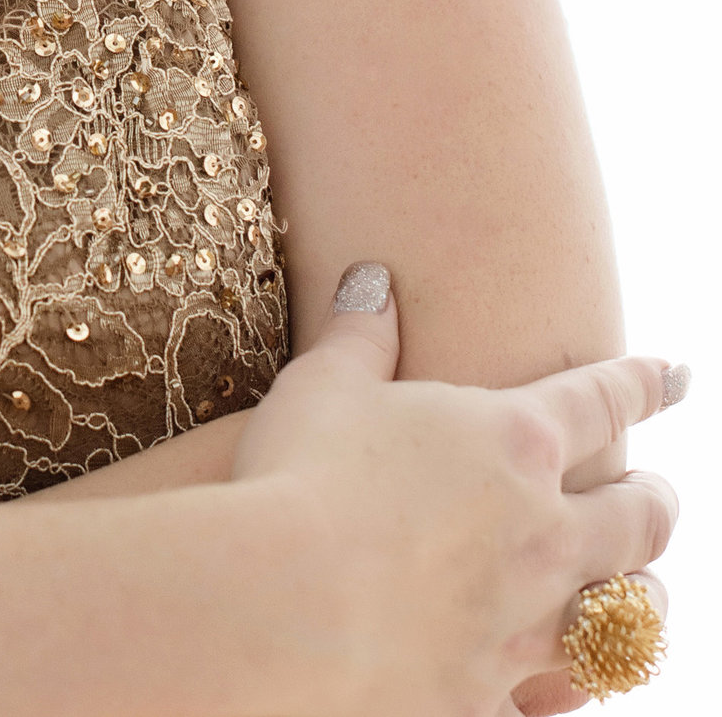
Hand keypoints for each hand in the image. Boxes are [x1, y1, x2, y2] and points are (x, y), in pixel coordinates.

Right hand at [228, 264, 680, 716]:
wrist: (282, 611)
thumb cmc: (300, 478)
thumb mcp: (323, 387)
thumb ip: (360, 334)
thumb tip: (374, 279)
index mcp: (511, 441)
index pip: (599, 402)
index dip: (641, 384)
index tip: (673, 376)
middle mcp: (542, 533)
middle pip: (638, 517)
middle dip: (655, 500)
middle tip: (657, 492)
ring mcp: (526, 625)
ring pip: (627, 618)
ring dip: (642, 600)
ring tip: (644, 594)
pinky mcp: (490, 698)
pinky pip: (555, 702)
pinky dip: (566, 691)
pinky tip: (565, 687)